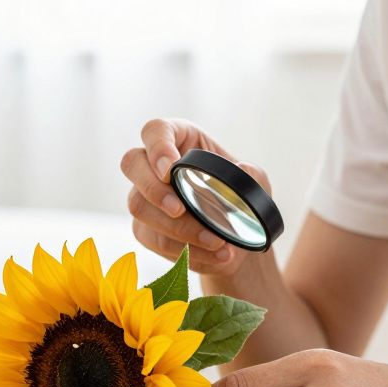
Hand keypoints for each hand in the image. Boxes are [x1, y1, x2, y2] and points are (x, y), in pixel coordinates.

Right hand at [121, 118, 271, 274]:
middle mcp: (153, 166)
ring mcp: (143, 197)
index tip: (170, 169)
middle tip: (179, 210)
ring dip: (176, 228)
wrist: (237, 238)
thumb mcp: (256, 183)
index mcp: (180, 140)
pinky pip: (154, 239)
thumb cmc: (241, 200)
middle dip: (152, 188)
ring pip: (139, 206)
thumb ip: (252, 175)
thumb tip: (241, 170)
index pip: (155, 130)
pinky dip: (185, 250)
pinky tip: (213, 255)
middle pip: (131, 163)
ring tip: (215, 241)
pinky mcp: (144, 228)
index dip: (157, 147)